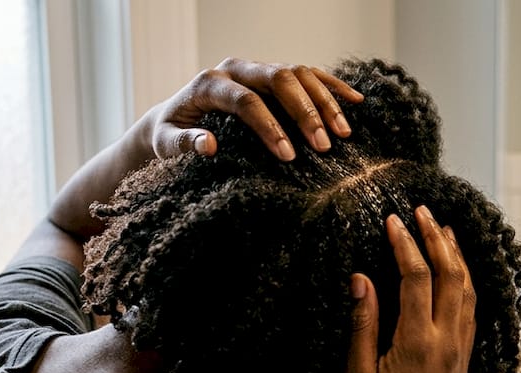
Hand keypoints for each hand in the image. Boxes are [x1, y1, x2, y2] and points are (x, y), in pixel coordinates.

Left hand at [148, 58, 364, 160]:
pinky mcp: (272, 74)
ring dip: (325, 101)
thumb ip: (183, 143)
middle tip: (323, 146)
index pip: (246, 100)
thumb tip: (209, 145)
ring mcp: (257, 68)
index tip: (288, 156)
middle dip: (304, 112)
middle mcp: (236, 68)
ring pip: (299, 73)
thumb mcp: (166, 143)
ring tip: (343, 133)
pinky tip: (355, 101)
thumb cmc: (169, 135)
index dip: (269, 127)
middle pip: (279, 80)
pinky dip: (332, 87)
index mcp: (210, 83)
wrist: (172, 118)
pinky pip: (308, 74)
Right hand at [345, 207, 476, 372]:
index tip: (393, 220)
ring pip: (467, 291)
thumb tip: (362, 279)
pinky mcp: (464, 361)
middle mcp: (446, 342)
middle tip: (423, 211)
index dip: (405, 244)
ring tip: (445, 230)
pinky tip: (458, 273)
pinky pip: (471, 311)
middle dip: (437, 238)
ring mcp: (460, 351)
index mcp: (417, 343)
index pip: (416, 278)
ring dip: (457, 257)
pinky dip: (465, 282)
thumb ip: (362, 325)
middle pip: (451, 275)